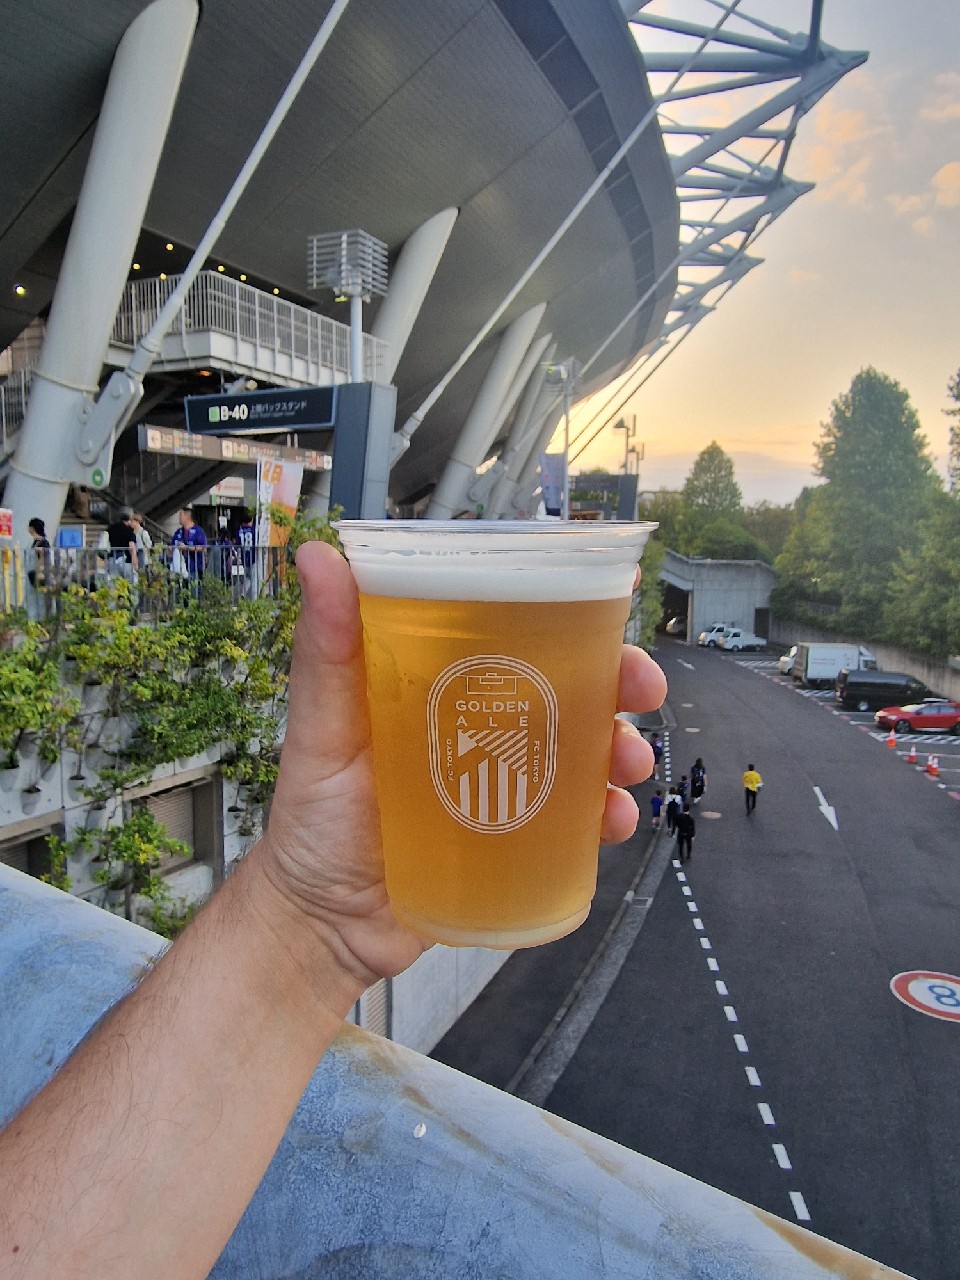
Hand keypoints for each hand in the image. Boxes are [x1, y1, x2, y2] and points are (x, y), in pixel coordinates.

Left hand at [255, 541, 666, 989]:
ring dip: (623, 749)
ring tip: (630, 765)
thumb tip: (318, 555)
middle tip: (642, 689)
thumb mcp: (320, 730)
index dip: (568, 612)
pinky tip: (612, 821)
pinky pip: (577, 822)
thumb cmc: (312, 822)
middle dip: (619, 682)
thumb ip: (326, 650)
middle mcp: (480, 726)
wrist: (324, 928)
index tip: (616, 598)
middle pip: (567, 688)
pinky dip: (606, 816)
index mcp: (441, 685)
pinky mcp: (516, 840)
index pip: (513, 630)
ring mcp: (503, 785)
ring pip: (584, 752)